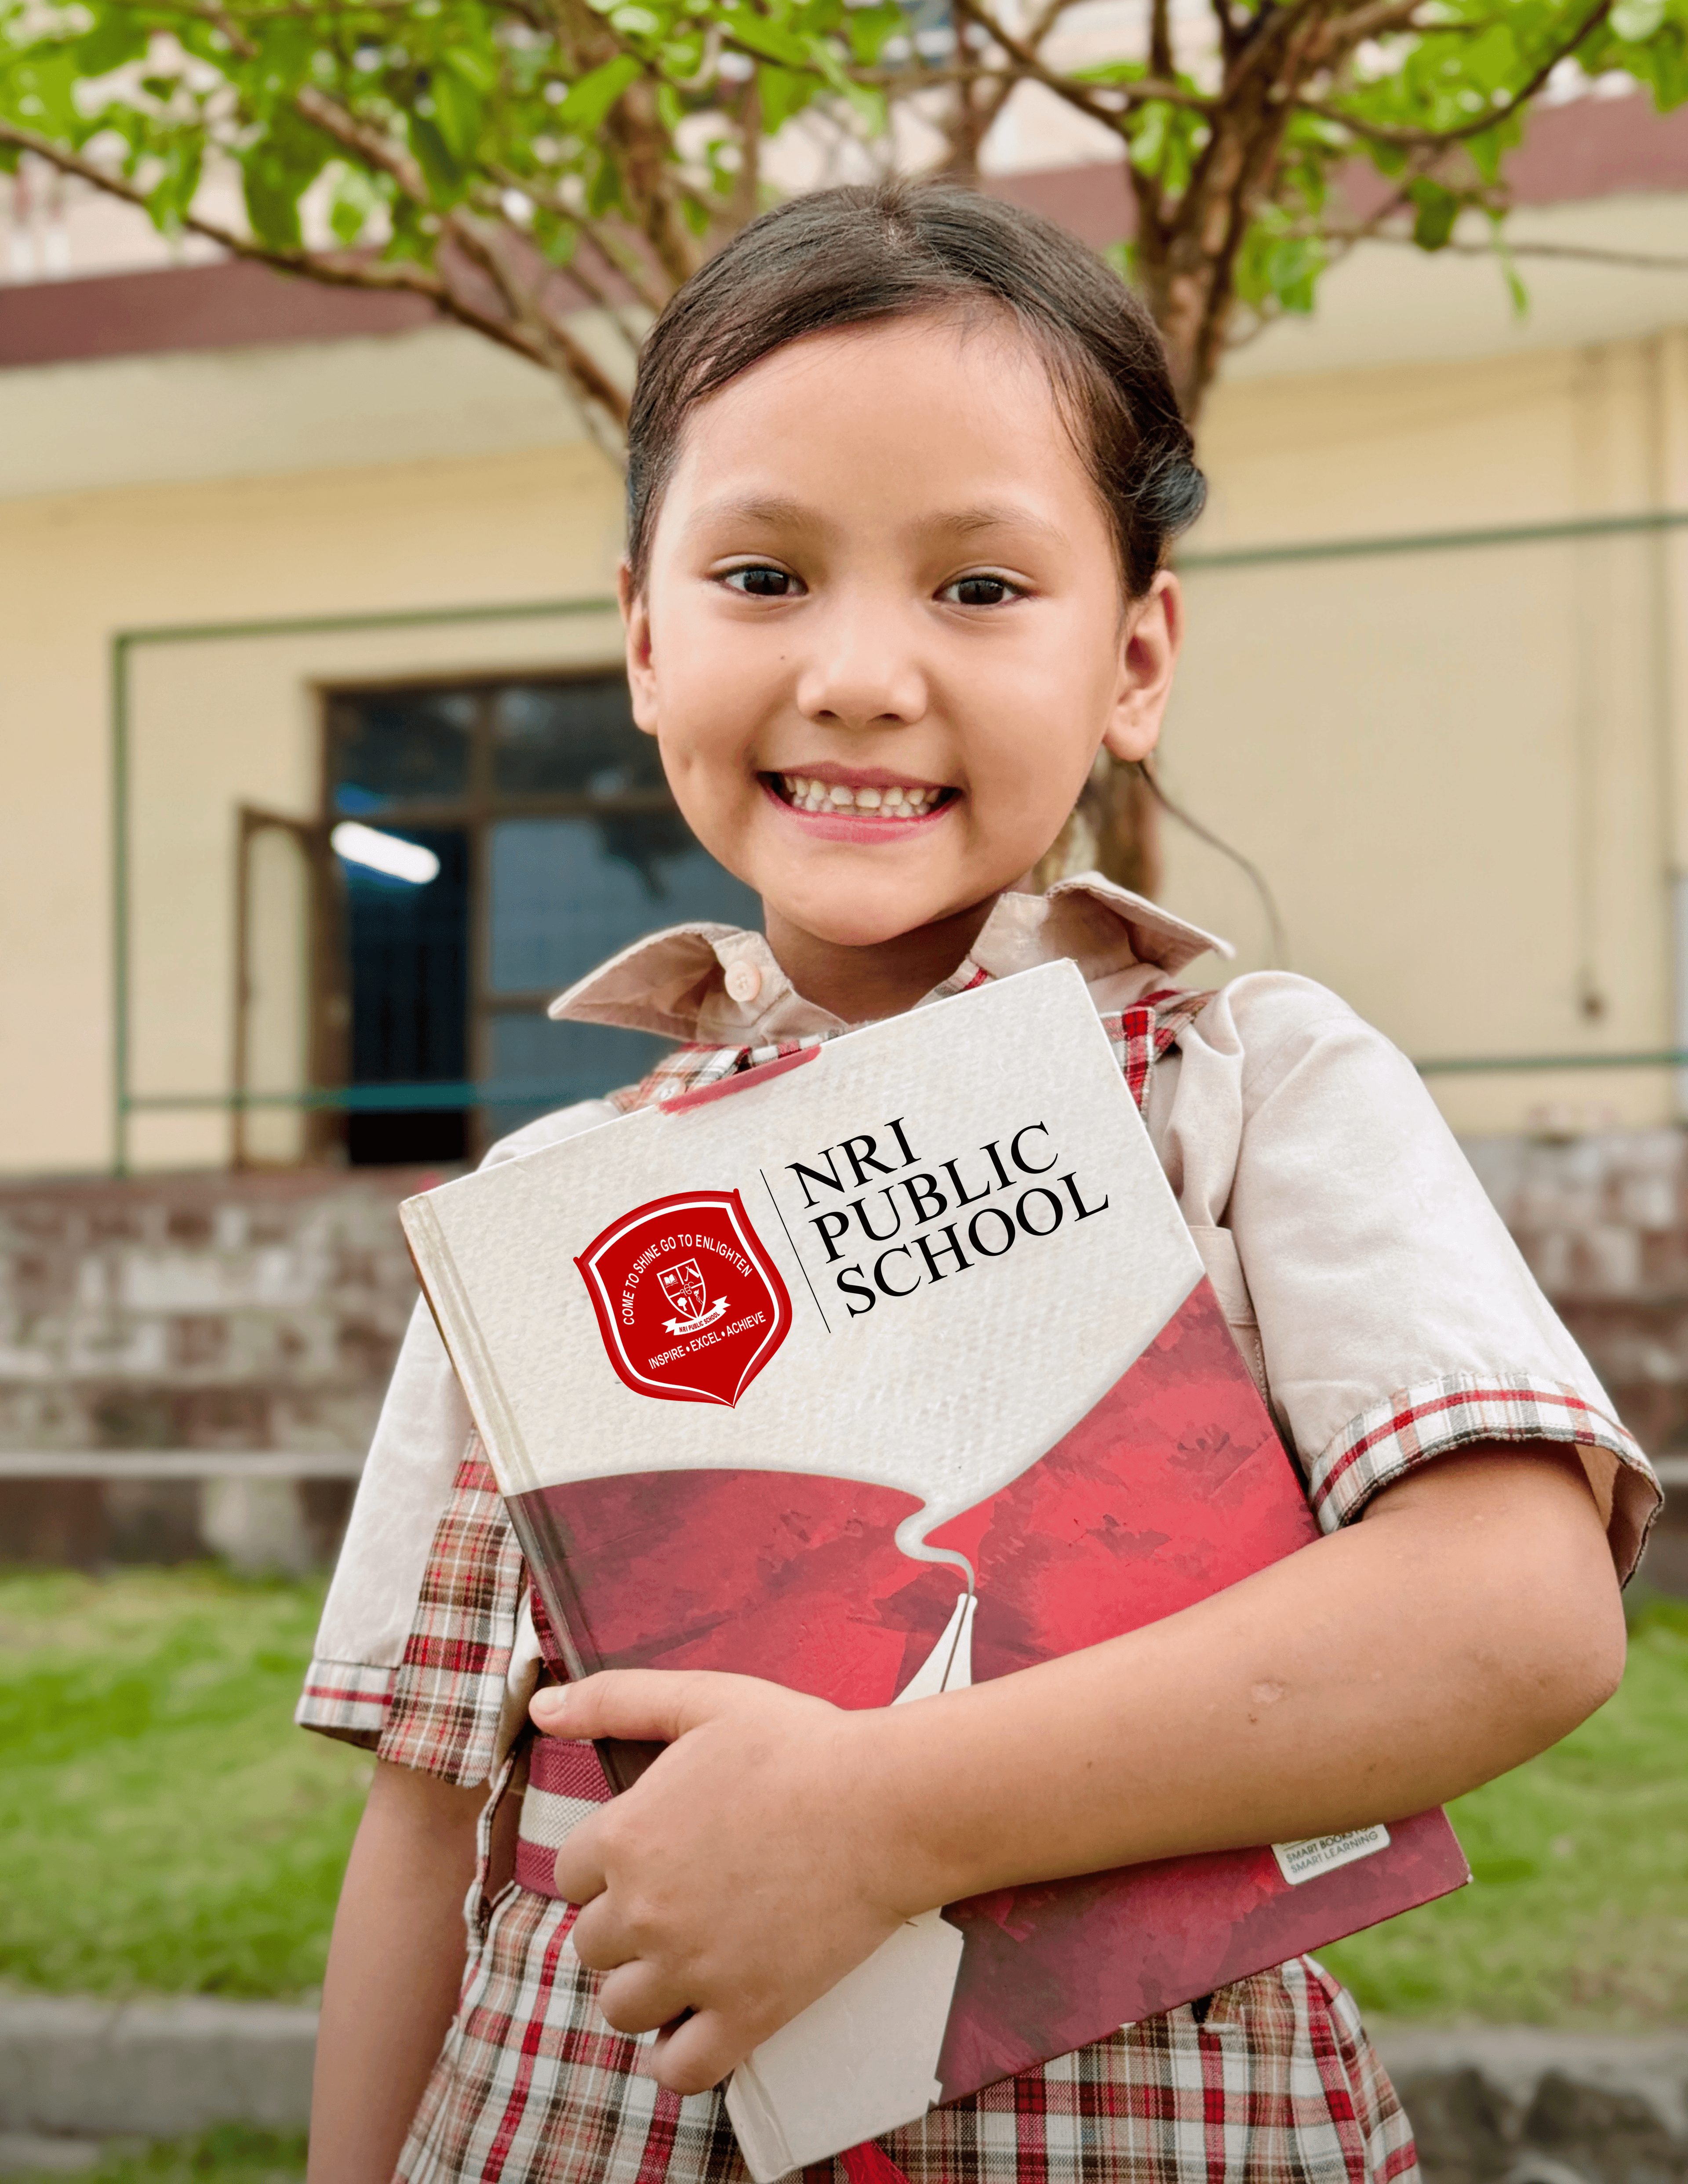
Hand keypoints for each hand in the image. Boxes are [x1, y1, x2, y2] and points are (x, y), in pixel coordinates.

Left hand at [530, 1671, 918, 2094]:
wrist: (884, 1805)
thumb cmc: (798, 1746)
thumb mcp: (702, 1700)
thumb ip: (614, 1698)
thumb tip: (541, 1705)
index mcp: (626, 1837)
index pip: (570, 1876)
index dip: (607, 1866)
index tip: (651, 1855)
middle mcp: (645, 1911)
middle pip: (592, 1945)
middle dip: (626, 1926)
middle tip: (681, 1902)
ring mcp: (693, 1970)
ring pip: (621, 2009)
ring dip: (646, 1989)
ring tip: (690, 1959)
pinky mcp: (746, 2014)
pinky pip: (678, 2070)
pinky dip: (680, 2056)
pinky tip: (705, 2021)